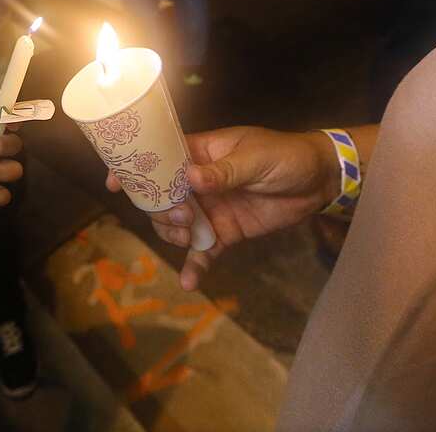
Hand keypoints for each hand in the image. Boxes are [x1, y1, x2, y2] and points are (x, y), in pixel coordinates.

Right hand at [107, 126, 334, 289]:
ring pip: (175, 225)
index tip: (115, 182)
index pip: (160, 157)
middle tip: (183, 217)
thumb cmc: (286, 156)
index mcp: (202, 153)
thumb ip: (224, 171)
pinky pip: (203, 252)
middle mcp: (199, 181)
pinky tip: (188, 281)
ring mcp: (210, 209)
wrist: (320, 181)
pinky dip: (195, 266)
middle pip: (161, 196)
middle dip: (161, 209)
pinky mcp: (225, 233)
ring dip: (174, 234)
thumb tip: (191, 178)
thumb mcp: (256, 159)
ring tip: (190, 238)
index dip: (136, 168)